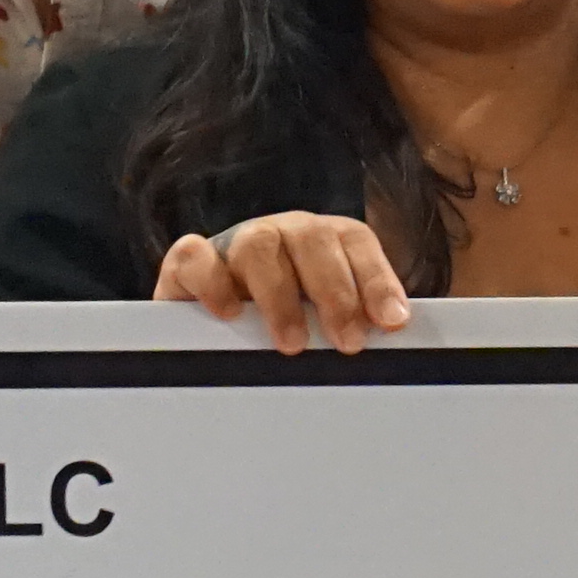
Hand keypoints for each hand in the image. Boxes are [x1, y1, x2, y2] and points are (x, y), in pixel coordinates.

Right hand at [157, 213, 412, 354]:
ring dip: (280, 295)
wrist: (203, 334)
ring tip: (292, 343)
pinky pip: (194, 256)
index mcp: (320, 241)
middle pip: (312, 237)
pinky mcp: (186, 265)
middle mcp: (280, 234)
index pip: (354, 241)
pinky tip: (228, 314)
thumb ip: (353, 324)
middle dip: (335, 291)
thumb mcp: (322, 325)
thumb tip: (390, 338)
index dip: (376, 278)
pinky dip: (212, 282)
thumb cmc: (278, 329)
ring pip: (259, 245)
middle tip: (347, 342)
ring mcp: (232, 245)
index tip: (391, 322)